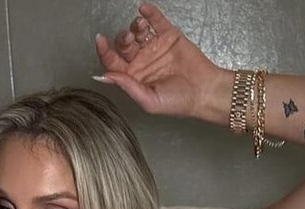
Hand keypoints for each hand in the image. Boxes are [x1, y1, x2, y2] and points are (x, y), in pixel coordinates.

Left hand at [94, 3, 221, 117]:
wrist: (204, 92)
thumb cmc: (179, 102)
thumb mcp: (149, 100)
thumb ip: (128, 87)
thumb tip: (105, 76)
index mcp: (134, 78)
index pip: (113, 62)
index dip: (104, 52)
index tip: (100, 41)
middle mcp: (142, 61)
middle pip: (123, 45)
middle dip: (122, 39)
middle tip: (129, 39)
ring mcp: (155, 46)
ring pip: (137, 31)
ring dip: (134, 26)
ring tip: (140, 27)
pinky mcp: (168, 36)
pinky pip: (156, 20)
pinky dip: (149, 12)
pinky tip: (144, 9)